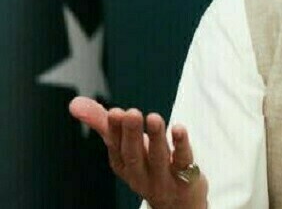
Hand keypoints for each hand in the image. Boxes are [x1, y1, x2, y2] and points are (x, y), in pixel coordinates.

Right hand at [69, 97, 207, 208]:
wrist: (178, 204)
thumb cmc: (149, 167)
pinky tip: (179, 129)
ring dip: (156, 137)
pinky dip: (181, 145)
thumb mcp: (126, 146)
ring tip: (154, 117)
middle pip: (134, 155)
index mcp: (123, 165)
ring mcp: (163, 178)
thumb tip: (74, 103)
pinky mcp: (187, 178)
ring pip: (158, 157)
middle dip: (131, 133)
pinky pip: (183, 161)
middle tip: (130, 113)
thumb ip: (104, 123)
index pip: (116, 147)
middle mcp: (140, 174)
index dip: (115, 130)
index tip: (114, 112)